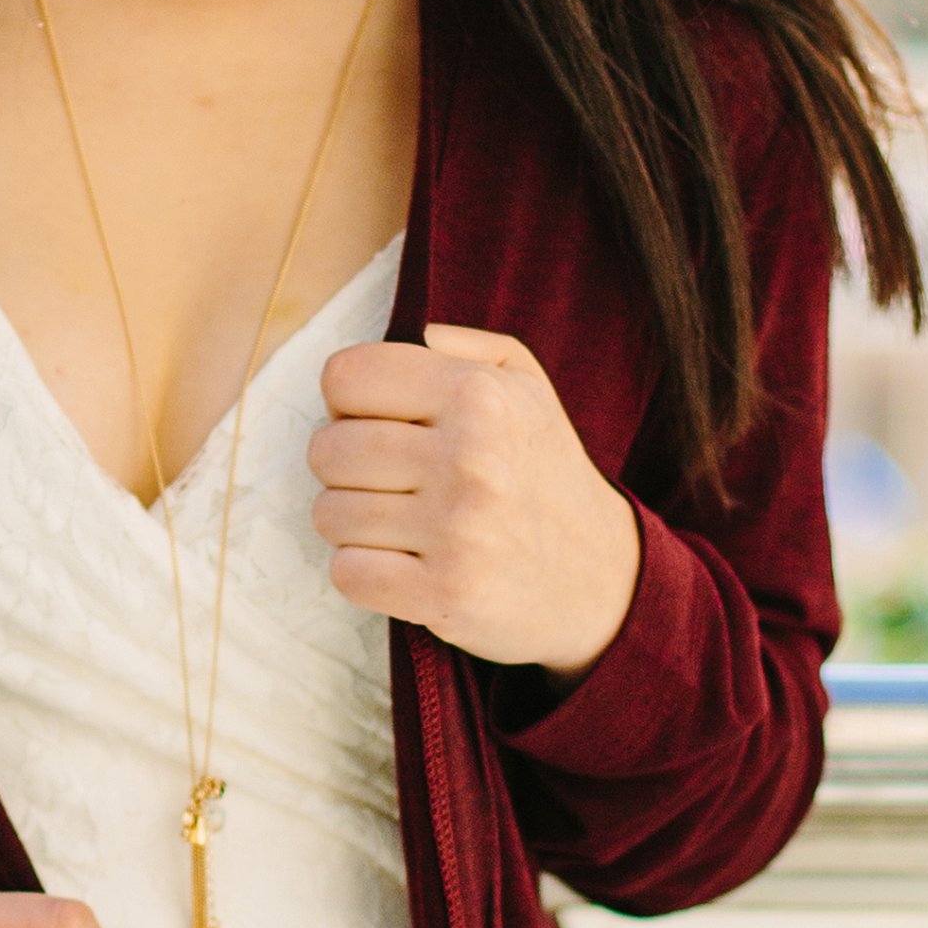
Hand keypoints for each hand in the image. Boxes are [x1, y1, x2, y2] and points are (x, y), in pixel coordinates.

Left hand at [308, 322, 643, 677]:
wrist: (601, 576)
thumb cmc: (543, 474)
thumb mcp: (528, 388)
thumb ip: (470, 348)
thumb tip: (421, 334)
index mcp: (478, 394)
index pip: (344, 377)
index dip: (348, 403)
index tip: (378, 424)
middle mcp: (469, 456)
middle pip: (326, 450)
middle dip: (345, 469)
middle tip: (390, 483)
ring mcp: (458, 529)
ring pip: (329, 515)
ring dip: (354, 525)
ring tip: (401, 525)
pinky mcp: (446, 593)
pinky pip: (347, 574)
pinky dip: (363, 573)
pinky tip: (401, 565)